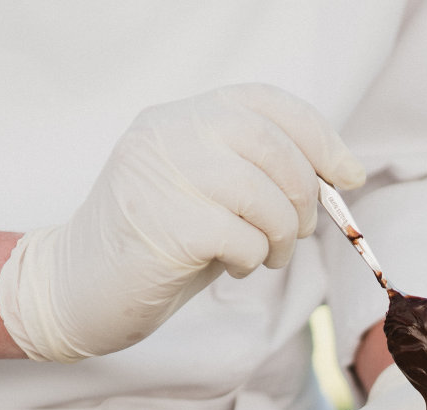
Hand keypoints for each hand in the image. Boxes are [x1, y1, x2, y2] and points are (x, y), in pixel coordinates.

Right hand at [0, 84, 363, 362]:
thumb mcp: (211, 194)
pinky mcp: (159, 225)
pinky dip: (252, 257)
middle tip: (300, 231)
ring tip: (267, 256)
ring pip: (261, 193)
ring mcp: (158, 176)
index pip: (264, 102)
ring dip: (282, 234)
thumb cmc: (158, 246)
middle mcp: (166, 133)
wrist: (77, 289)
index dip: (319, 137)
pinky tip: (234, 266)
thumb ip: (259, 175)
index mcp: (181, 117)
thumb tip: (339, 177)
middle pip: (270, 144)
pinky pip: (239, 236)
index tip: (348, 176)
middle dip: (305, 193)